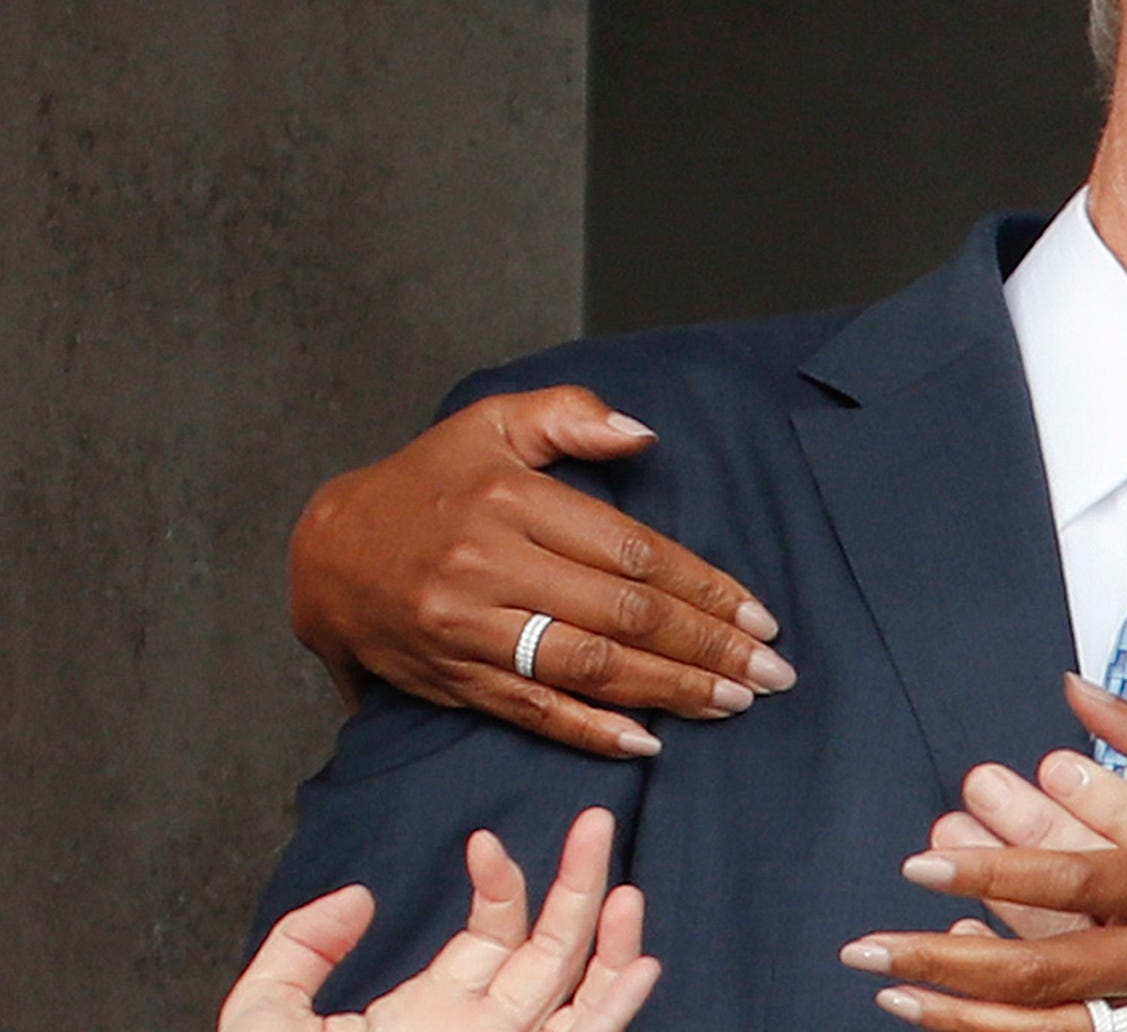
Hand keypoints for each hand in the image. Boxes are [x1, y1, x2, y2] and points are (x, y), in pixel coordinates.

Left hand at [220, 808, 661, 1031]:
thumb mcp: (270, 1013)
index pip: (494, 929)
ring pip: (578, 991)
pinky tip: (640, 967)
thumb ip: (300, 948)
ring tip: (626, 890)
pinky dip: (616, 1008)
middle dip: (579, 881)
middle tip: (595, 821)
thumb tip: (360, 898)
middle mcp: (484, 1028)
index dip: (500, 882)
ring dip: (610, 941)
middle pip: (553, 947)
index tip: (481, 842)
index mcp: (436, 1008)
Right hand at [289, 384, 795, 757]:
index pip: (631, 551)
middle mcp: (490, 567)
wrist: (323, 552)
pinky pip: (531, 711)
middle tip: (770, 673)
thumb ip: (571, 418)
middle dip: (705, 648)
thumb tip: (644, 434)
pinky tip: (648, 741)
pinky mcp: (450, 677)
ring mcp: (467, 628)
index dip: (702, 587)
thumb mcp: (491, 422)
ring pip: (586, 667)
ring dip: (668, 692)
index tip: (758, 616)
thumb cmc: (426, 481)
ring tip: (732, 703)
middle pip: (621, 615)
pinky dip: (592, 731)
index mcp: (512, 500)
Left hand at [843, 677, 1126, 1031]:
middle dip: (948, 958)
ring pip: (1053, 1030)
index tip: (925, 863)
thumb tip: (1073, 689)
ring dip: (962, 1015)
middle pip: (1050, 968)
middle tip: (871, 940)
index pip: (1082, 879)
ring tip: (891, 989)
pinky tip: (950, 1020)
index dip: (998, 872)